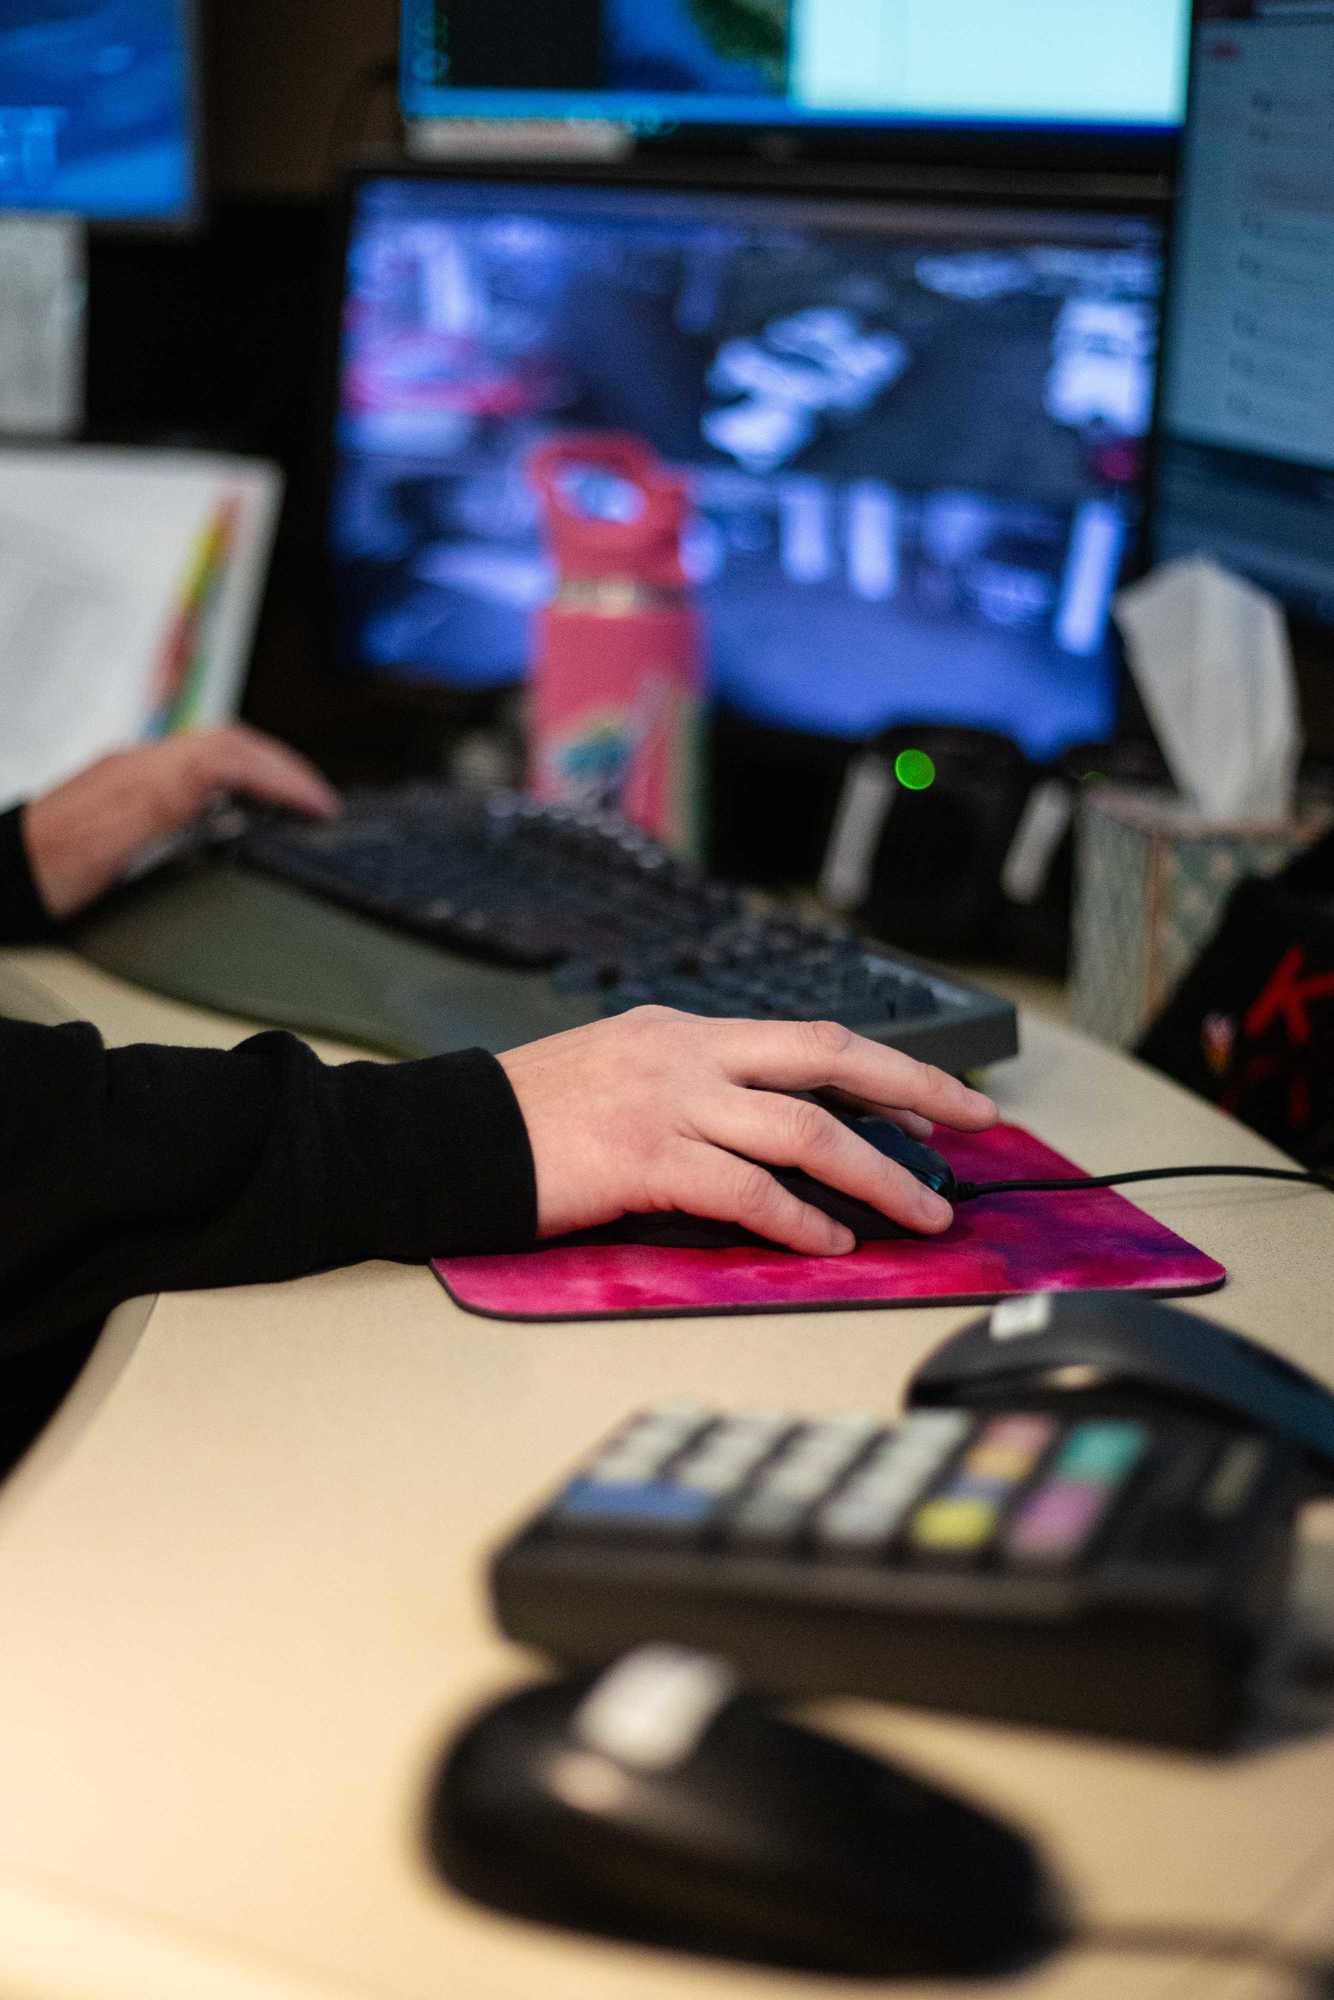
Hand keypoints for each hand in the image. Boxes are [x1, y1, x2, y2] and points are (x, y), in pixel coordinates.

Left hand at [21, 726, 340, 919]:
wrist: (7, 871)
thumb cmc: (49, 871)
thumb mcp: (113, 847)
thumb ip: (170, 813)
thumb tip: (226, 795)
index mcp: (144, 777)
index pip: (229, 756)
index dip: (282, 777)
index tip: (319, 806)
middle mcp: (142, 764)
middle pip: (228, 743)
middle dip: (282, 767)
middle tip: (320, 802)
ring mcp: (137, 773)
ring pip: (214, 750)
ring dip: (262, 770)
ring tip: (295, 800)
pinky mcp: (133, 789)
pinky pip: (197, 768)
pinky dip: (236, 780)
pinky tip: (245, 806)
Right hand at [499, 1007, 998, 1254]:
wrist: (448, 1136)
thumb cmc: (530, 1121)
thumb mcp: (620, 1073)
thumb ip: (696, 1092)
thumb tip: (776, 1137)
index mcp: (683, 1031)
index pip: (808, 1039)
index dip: (887, 1065)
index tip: (940, 1094)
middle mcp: (686, 1052)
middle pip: (829, 1058)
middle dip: (915, 1088)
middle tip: (975, 1122)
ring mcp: (667, 1100)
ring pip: (802, 1130)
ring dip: (875, 1173)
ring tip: (922, 1212)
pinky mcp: (644, 1156)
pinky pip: (745, 1190)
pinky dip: (797, 1219)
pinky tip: (829, 1241)